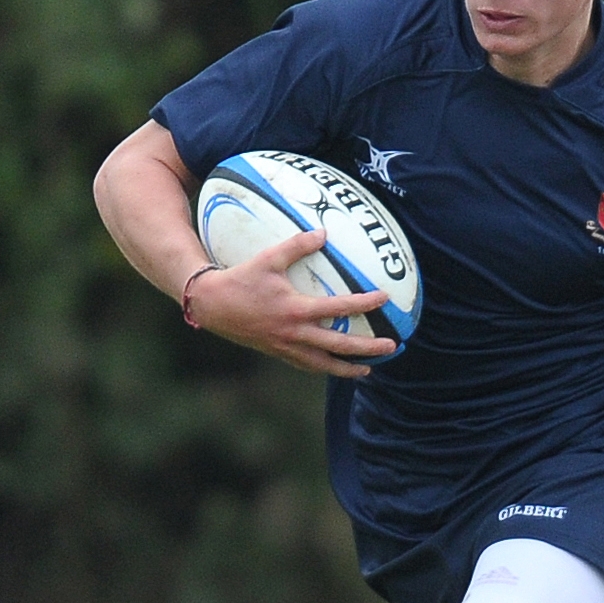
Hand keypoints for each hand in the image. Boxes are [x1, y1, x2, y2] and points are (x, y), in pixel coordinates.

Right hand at [187, 231, 399, 377]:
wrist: (211, 305)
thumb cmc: (241, 279)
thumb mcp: (268, 257)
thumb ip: (297, 245)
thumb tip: (323, 232)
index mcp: (296, 310)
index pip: (339, 308)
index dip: (364, 303)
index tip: (384, 298)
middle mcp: (295, 333)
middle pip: (340, 346)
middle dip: (368, 349)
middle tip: (392, 346)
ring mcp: (286, 347)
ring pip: (324, 364)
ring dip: (349, 368)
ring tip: (369, 370)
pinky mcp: (278, 353)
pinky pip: (307, 365)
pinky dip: (325, 367)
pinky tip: (336, 367)